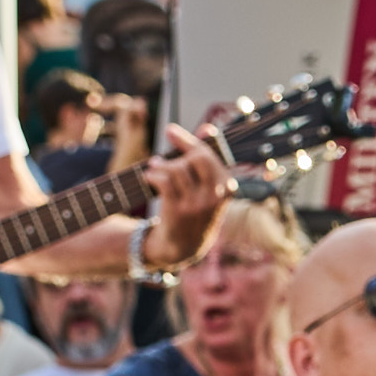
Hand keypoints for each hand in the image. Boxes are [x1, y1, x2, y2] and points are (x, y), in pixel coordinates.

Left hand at [139, 123, 234, 258]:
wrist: (183, 247)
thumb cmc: (194, 210)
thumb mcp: (206, 187)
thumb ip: (207, 159)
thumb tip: (207, 128)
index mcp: (226, 187)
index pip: (209, 154)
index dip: (189, 139)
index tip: (170, 131)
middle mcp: (214, 196)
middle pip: (197, 158)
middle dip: (178, 149)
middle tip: (163, 153)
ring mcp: (197, 205)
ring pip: (177, 169)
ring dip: (161, 165)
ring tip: (154, 167)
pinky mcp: (178, 212)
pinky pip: (164, 181)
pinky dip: (154, 175)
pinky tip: (149, 177)